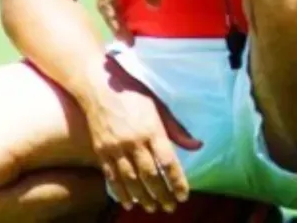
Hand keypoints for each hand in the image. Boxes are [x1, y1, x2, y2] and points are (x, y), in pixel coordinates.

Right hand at [85, 57, 202, 213]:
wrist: (99, 88)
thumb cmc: (135, 95)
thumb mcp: (159, 108)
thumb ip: (177, 130)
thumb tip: (197, 146)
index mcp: (152, 129)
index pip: (168, 162)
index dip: (176, 181)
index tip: (183, 196)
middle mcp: (134, 141)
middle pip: (149, 175)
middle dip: (161, 194)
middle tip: (169, 207)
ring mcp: (115, 147)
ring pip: (130, 180)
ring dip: (142, 197)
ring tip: (152, 208)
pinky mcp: (101, 151)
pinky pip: (112, 177)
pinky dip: (121, 192)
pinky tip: (130, 202)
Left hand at [96, 0, 164, 42]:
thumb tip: (154, 6)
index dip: (116, 15)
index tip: (127, 33)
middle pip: (105, 4)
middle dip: (115, 22)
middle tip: (125, 39)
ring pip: (104, 5)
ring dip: (114, 22)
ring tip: (125, 38)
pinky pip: (108, 1)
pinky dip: (114, 16)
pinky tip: (121, 27)